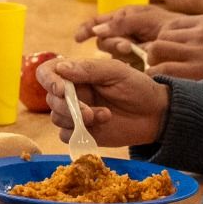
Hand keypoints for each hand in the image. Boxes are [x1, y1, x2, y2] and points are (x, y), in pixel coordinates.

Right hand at [38, 58, 169, 146]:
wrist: (155, 114)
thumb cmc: (137, 87)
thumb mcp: (116, 72)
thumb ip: (89, 69)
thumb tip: (61, 68)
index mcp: (76, 73)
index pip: (47, 73)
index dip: (48, 80)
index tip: (61, 90)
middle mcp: (71, 92)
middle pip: (50, 99)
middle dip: (67, 107)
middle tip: (89, 111)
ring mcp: (75, 113)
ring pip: (56, 118)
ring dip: (77, 120)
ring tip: (105, 115)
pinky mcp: (82, 132)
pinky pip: (65, 136)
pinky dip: (78, 133)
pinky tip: (100, 127)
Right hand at [75, 4, 178, 59]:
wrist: (194, 48)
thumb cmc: (173, 27)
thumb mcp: (148, 19)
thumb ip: (123, 22)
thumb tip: (97, 30)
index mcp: (124, 19)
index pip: (97, 23)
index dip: (86, 29)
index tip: (78, 38)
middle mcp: (122, 35)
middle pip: (103, 40)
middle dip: (112, 41)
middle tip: (127, 45)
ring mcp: (127, 53)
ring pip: (111, 54)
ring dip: (119, 51)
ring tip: (133, 50)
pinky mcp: (134, 68)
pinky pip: (120, 67)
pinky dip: (124, 66)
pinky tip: (133, 63)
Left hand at [145, 13, 202, 82]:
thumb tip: (187, 44)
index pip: (170, 26)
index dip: (165, 42)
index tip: (168, 56)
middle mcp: (202, 31)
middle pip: (159, 37)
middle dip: (156, 54)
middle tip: (162, 69)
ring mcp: (199, 49)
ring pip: (155, 51)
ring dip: (154, 65)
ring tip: (163, 78)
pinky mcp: (198, 70)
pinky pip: (163, 71)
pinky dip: (158, 79)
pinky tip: (166, 88)